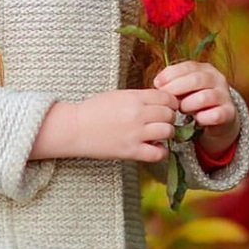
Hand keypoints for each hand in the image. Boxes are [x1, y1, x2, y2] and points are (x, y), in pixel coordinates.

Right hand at [30, 89, 177, 162]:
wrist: (76, 128)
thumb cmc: (95, 110)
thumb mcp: (118, 95)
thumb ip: (140, 97)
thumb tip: (161, 101)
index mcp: (134, 97)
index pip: (166, 98)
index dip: (171, 102)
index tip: (169, 107)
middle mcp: (137, 114)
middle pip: (169, 114)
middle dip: (169, 117)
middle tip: (163, 121)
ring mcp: (136, 133)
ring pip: (168, 132)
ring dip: (166, 133)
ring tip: (158, 134)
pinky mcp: (132, 151)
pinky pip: (158, 153)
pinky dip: (161, 151)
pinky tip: (154, 147)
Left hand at [153, 61, 239, 154]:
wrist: (219, 118)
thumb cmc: (196, 99)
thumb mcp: (186, 87)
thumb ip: (173, 82)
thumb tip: (158, 83)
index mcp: (205, 68)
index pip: (187, 66)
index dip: (170, 75)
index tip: (157, 84)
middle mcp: (217, 78)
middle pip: (196, 79)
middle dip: (177, 89)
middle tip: (167, 99)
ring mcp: (225, 95)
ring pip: (204, 97)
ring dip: (188, 104)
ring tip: (181, 109)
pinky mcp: (229, 113)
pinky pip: (214, 115)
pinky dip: (202, 118)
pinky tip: (196, 120)